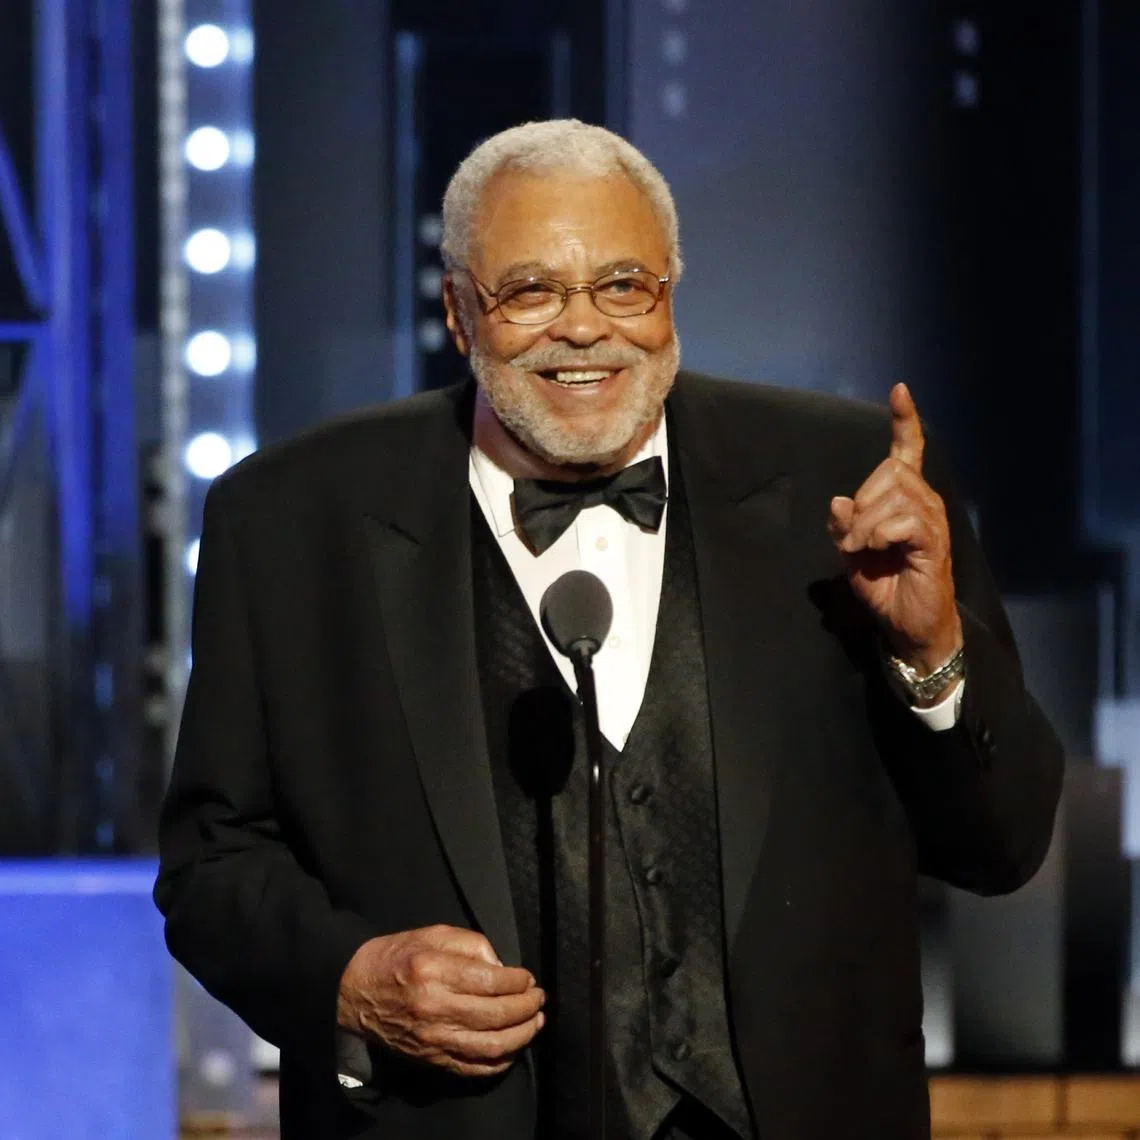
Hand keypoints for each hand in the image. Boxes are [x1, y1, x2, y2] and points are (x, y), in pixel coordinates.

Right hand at [337, 924, 544, 1077]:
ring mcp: (432, 1039)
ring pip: (489, 1046)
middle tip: (539, 999)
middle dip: (526, 1008)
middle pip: (495, 1015)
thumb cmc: (397, 956)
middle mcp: (434, 1008)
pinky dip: (499, 1062)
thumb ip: (471, 944)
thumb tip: (502, 967)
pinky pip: (472, 1068)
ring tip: (536, 1022)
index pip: (490, 982)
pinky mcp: (430, 1059)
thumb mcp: (433, 933)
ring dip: (521, 1036)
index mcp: (434, 971)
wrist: (355, 991)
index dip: (518, 982)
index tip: (529, 978)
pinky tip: (513, 1047)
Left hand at [827, 383, 962, 672]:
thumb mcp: (851, 552)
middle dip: (860, 506)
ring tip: (864, 551)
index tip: (900, 389)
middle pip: (887, 472)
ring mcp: (932, 519)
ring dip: (865, 526)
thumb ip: (843, 524)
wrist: (907, 625)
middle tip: (854, 542)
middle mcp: (925, 501)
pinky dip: (877, 535)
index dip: (904, 421)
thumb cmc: (884, 585)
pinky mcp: (933, 541)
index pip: (907, 451)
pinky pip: (900, 520)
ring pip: (892, 496)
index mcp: (905, 498)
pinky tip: (877, 552)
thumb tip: (838, 500)